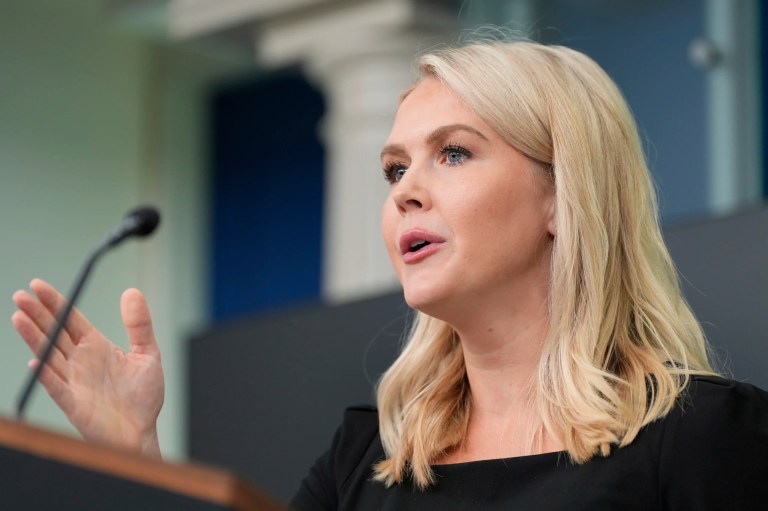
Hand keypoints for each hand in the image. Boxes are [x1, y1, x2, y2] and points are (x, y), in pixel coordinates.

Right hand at [12, 279, 163, 456]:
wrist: (142, 432)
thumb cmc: (143, 396)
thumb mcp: (148, 353)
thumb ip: (140, 324)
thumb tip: (132, 291)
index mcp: (96, 346)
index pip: (70, 320)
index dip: (55, 303)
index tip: (37, 285)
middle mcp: (80, 361)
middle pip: (54, 332)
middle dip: (37, 314)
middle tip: (20, 295)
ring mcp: (73, 381)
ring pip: (48, 355)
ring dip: (34, 338)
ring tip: (19, 317)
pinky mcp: (73, 403)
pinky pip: (56, 387)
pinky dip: (45, 375)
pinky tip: (36, 361)